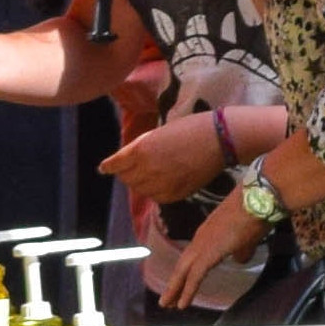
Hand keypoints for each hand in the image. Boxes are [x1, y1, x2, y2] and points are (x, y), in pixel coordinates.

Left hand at [100, 109, 228, 205]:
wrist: (220, 139)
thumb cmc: (191, 127)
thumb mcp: (159, 133)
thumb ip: (142, 148)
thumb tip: (129, 159)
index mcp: (141, 149)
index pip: (115, 164)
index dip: (109, 166)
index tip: (104, 167)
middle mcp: (147, 169)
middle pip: (126, 178)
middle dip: (126, 173)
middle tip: (131, 168)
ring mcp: (161, 184)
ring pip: (140, 189)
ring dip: (140, 182)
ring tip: (148, 175)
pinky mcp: (175, 194)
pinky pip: (156, 197)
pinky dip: (154, 191)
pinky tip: (161, 183)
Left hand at [154, 196, 264, 309]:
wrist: (259, 199)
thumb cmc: (257, 212)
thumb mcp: (247, 235)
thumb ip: (241, 249)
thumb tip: (239, 259)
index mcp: (209, 231)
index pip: (193, 255)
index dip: (185, 270)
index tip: (180, 283)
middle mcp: (201, 237)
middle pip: (183, 264)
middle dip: (174, 283)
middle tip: (166, 300)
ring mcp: (203, 243)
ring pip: (184, 270)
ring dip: (175, 288)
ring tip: (167, 304)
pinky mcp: (209, 252)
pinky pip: (195, 275)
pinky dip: (187, 290)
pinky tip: (182, 304)